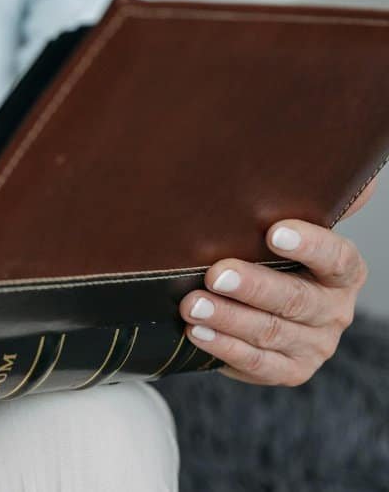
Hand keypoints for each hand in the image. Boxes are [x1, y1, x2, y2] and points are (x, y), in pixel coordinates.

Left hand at [180, 178, 377, 385]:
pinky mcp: (289, 371)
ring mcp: (314, 344)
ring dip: (229, 318)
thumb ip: (305, 200)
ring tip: (192, 304)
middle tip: (215, 273)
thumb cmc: (267, 258)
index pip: (336, 258)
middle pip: (297, 299)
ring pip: (272, 332)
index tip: (274, 231)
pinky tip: (197, 332)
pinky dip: (223, 348)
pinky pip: (256, 363)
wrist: (259, 308)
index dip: (309, 245)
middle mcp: (335, 310)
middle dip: (253, 286)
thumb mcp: (282, 227)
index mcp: (343, 272)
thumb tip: (345, 168)